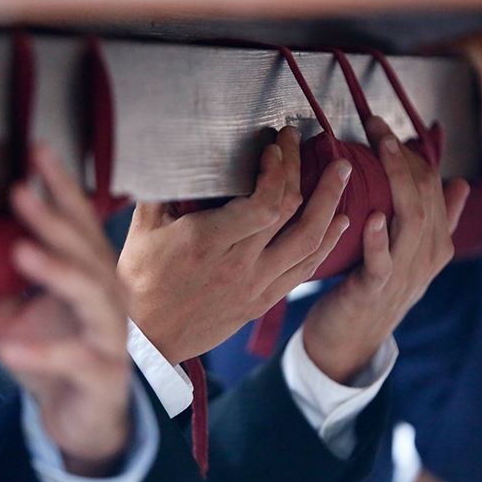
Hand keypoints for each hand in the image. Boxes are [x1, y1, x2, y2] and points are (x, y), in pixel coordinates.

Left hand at [0, 145, 132, 477]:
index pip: (78, 223)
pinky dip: (42, 352)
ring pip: (93, 295)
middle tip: (20, 194)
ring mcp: (111, 335)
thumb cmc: (56, 360)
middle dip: (55, 220)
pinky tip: (9, 347)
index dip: (61, 187)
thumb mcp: (13, 321)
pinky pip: (74, 358)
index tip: (38, 152)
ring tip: (21, 252)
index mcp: (90, 275)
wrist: (86, 422)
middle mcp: (110, 297)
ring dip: (57, 271)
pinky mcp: (104, 374)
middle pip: (87, 251)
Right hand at [118, 127, 350, 363]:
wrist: (148, 339)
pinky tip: (339, 221)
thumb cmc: (140, 282)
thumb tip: (175, 152)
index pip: (262, 204)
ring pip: (309, 242)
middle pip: (289, 213)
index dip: (276, 171)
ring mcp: (256, 286)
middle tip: (305, 141)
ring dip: (330, 203)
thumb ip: (163, 191)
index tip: (274, 146)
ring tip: (342, 173)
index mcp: (207, 242)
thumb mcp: (142, 231)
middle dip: (303, 170)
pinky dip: (328, 242)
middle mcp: (238, 265)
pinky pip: (306, 270)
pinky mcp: (263, 301)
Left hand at [302, 117, 469, 382]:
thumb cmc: (376, 288)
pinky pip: (382, 261)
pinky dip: (378, 238)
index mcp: (438, 243)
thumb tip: (461, 183)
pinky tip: (373, 216)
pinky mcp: (377, 290)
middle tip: (377, 125)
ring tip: (382, 151)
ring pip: (411, 220)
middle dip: (403, 156)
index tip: (383, 126)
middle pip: (425, 196)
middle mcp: (428, 256)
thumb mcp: (410, 251)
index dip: (412, 153)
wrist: (353, 339)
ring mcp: (405, 273)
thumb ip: (437, 221)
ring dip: (395, 180)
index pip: (433, 186)